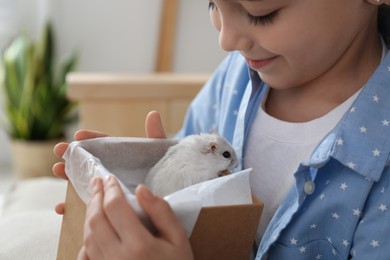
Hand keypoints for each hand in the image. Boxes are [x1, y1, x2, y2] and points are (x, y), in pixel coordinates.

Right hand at [53, 110, 166, 213]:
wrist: (174, 195)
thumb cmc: (167, 172)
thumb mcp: (162, 154)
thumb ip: (156, 136)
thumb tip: (153, 114)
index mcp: (123, 155)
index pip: (105, 144)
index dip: (91, 139)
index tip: (79, 134)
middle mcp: (113, 172)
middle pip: (89, 163)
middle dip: (73, 157)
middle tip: (60, 150)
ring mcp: (109, 190)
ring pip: (84, 183)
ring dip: (68, 177)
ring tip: (57, 170)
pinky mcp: (108, 208)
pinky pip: (88, 208)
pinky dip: (72, 208)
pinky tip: (61, 207)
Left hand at [78, 176, 192, 259]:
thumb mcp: (179, 238)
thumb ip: (161, 212)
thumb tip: (141, 190)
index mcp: (139, 245)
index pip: (115, 208)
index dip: (110, 189)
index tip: (110, 178)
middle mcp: (118, 257)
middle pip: (96, 220)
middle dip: (95, 197)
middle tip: (97, 182)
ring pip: (87, 236)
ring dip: (89, 214)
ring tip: (95, 200)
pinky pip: (85, 256)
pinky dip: (86, 239)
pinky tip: (91, 228)